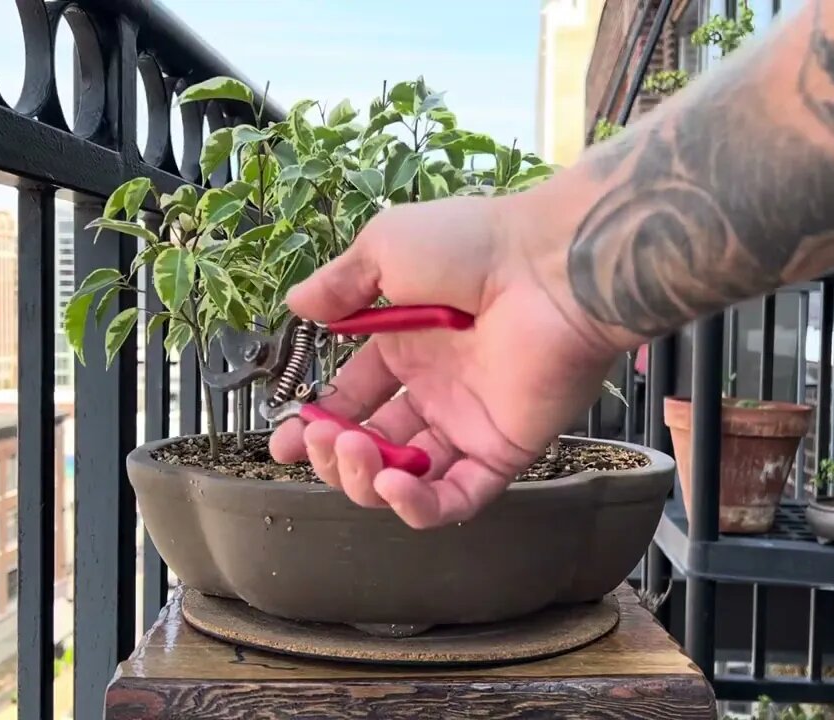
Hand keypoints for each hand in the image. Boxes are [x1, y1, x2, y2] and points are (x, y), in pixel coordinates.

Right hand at [268, 191, 626, 528]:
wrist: (549, 265)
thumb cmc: (473, 246)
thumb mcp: (386, 247)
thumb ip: (340, 284)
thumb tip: (297, 304)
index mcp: (409, 347)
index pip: (354, 400)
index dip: (316, 424)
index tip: (283, 439)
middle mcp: (438, 390)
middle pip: (374, 448)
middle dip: (334, 454)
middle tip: (322, 439)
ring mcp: (469, 424)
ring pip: (406, 480)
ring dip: (365, 479)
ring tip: (353, 451)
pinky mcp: (503, 452)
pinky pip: (456, 499)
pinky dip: (417, 507)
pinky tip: (389, 487)